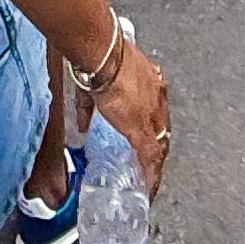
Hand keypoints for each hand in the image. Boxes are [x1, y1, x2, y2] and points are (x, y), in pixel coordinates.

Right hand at [89, 38, 171, 192]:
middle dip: (158, 146)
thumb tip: (82, 125)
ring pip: (160, 145)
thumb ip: (89, 107)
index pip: (157, 112)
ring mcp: (152, 115)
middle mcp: (156, 99)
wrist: (104, 56)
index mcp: (149, 83)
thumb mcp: (96, 84)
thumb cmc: (100, 59)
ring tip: (151, 181)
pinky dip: (149, 173)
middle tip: (153, 164)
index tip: (151, 138)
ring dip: (155, 164)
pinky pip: (150, 157)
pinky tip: (148, 187)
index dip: (154, 127)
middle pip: (162, 129)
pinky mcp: (142, 129)